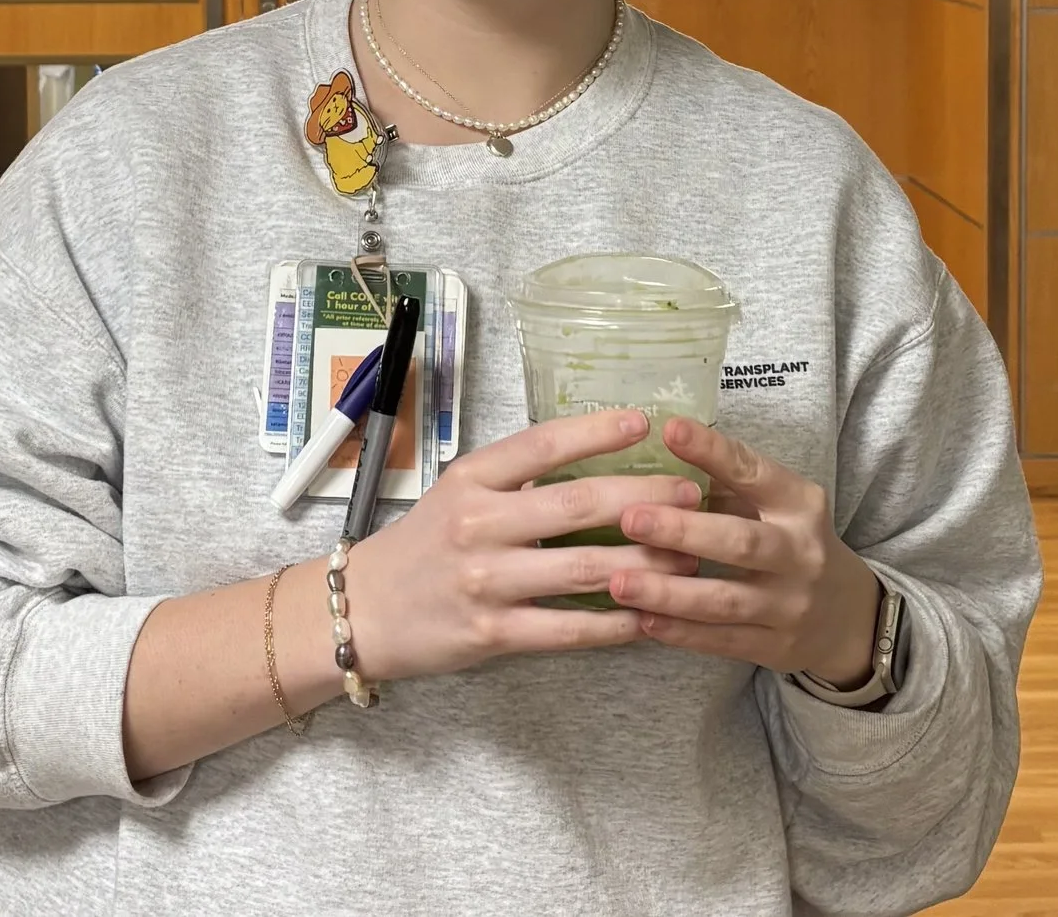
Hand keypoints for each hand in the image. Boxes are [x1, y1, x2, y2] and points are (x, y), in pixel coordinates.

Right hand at [341, 408, 703, 682]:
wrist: (364, 610)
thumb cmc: (423, 544)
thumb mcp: (459, 492)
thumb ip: (515, 479)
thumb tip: (594, 464)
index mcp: (472, 478)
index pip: (542, 445)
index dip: (595, 431)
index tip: (644, 422)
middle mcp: (479, 523)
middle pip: (576, 506)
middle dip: (643, 498)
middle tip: (693, 493)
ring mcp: (487, 580)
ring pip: (584, 570)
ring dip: (644, 562)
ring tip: (689, 556)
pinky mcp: (493, 633)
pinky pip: (568, 628)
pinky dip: (614, 624)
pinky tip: (649, 617)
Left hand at [609, 417, 881, 685]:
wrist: (846, 617)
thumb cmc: (791, 540)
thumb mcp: (778, 504)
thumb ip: (731, 482)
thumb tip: (661, 448)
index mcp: (799, 504)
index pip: (755, 472)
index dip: (714, 451)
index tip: (670, 430)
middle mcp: (801, 553)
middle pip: (740, 542)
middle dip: (682, 531)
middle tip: (629, 517)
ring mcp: (790, 605)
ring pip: (725, 601)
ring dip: (669, 592)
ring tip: (619, 581)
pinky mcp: (776, 647)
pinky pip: (722, 641)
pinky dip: (681, 632)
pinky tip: (643, 620)